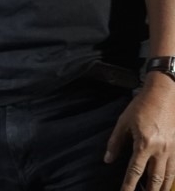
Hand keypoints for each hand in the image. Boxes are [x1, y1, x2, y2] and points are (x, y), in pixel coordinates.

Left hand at [105, 74, 174, 190]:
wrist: (164, 94)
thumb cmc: (141, 106)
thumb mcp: (123, 122)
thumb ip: (115, 143)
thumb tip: (108, 160)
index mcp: (145, 144)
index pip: (135, 171)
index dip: (129, 185)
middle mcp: (161, 150)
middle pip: (155, 178)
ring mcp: (172, 150)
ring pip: (168, 176)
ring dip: (161, 188)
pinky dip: (171, 179)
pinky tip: (167, 184)